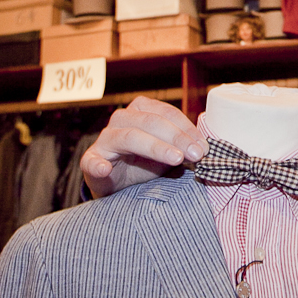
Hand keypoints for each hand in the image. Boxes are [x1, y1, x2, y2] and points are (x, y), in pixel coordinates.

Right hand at [81, 96, 206, 198]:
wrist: (117, 186)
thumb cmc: (144, 164)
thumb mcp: (167, 154)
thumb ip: (182, 147)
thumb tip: (206, 149)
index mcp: (141, 111)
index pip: (167, 113)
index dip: (187, 128)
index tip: (204, 146)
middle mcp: (121, 119)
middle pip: (151, 122)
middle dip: (177, 137)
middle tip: (196, 155)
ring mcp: (105, 140)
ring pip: (129, 136)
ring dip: (155, 147)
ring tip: (175, 159)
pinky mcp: (91, 160)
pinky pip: (92, 161)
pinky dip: (98, 165)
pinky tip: (105, 169)